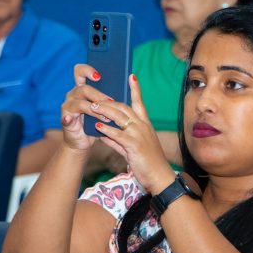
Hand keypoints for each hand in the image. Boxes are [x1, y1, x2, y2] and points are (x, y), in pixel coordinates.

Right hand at [60, 64, 108, 152]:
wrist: (84, 141)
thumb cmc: (96, 123)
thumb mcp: (104, 109)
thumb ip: (110, 99)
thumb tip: (128, 88)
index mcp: (82, 88)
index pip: (80, 72)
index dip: (88, 70)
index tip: (99, 76)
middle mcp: (73, 95)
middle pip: (84, 89)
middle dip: (99, 95)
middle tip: (111, 101)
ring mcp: (67, 106)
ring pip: (79, 103)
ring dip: (94, 110)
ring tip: (106, 117)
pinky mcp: (65, 120)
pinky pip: (66, 118)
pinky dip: (68, 118)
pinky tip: (70, 119)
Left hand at [88, 74, 174, 193]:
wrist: (160, 177)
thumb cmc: (148, 163)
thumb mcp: (133, 149)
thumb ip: (118, 140)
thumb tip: (104, 133)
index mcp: (146, 125)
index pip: (139, 103)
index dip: (135, 89)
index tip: (131, 75)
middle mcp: (143, 126)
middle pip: (124, 108)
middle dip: (109, 102)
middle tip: (95, 98)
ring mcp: (140, 135)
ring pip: (119, 118)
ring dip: (105, 111)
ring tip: (92, 108)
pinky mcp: (135, 145)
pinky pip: (118, 134)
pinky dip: (107, 130)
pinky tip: (97, 127)